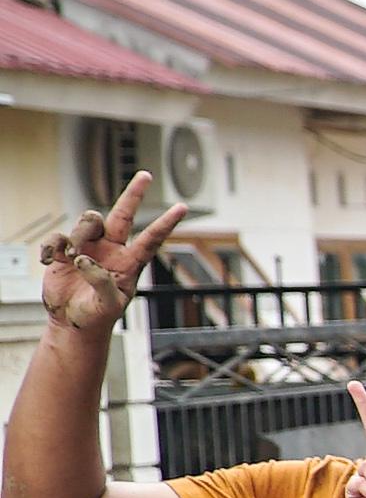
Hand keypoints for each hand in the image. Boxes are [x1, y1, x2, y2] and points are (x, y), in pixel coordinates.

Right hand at [36, 174, 181, 334]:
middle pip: (123, 215)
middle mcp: (111, 249)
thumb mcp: (108, 305)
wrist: (73, 321)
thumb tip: (85, 260)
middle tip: (146, 175)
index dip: (166, 223)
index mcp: (130, 262)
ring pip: (88, 221)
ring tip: (70, 257)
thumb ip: (102, 283)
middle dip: (134, 194)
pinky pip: (58, 237)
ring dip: (79, 235)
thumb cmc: (97, 315)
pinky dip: (52, 246)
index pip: (151, 239)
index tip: (182, 207)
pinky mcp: (65, 251)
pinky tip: (51, 261)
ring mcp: (88, 247)